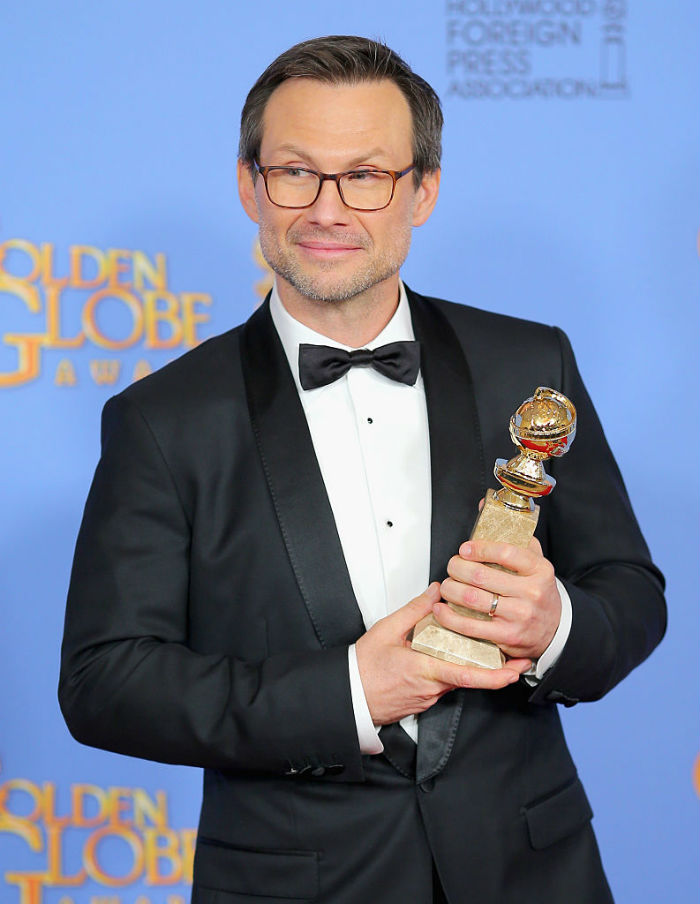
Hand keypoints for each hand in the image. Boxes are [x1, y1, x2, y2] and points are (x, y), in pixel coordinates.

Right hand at [355, 583, 530, 725]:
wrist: (348, 696)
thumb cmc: (363, 668)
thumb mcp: (386, 630)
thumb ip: (414, 610)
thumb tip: (435, 592)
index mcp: (424, 670)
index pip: (467, 676)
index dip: (495, 676)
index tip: (514, 670)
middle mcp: (430, 688)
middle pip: (469, 678)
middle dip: (494, 671)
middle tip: (517, 660)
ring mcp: (428, 697)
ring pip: (457, 680)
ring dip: (473, 669)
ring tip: (488, 653)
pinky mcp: (423, 700)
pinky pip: (445, 685)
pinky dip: (454, 672)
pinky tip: (454, 659)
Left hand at [434, 538, 560, 660]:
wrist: (556, 629)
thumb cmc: (538, 591)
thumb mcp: (535, 561)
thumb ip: (514, 536)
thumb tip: (483, 507)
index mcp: (539, 569)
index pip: (505, 552)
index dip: (479, 549)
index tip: (464, 549)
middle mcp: (531, 592)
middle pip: (480, 576)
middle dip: (457, 568)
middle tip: (452, 566)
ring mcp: (519, 615)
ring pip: (471, 598)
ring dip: (450, 590)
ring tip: (447, 585)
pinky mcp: (507, 636)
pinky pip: (470, 625)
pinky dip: (449, 617)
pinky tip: (440, 609)